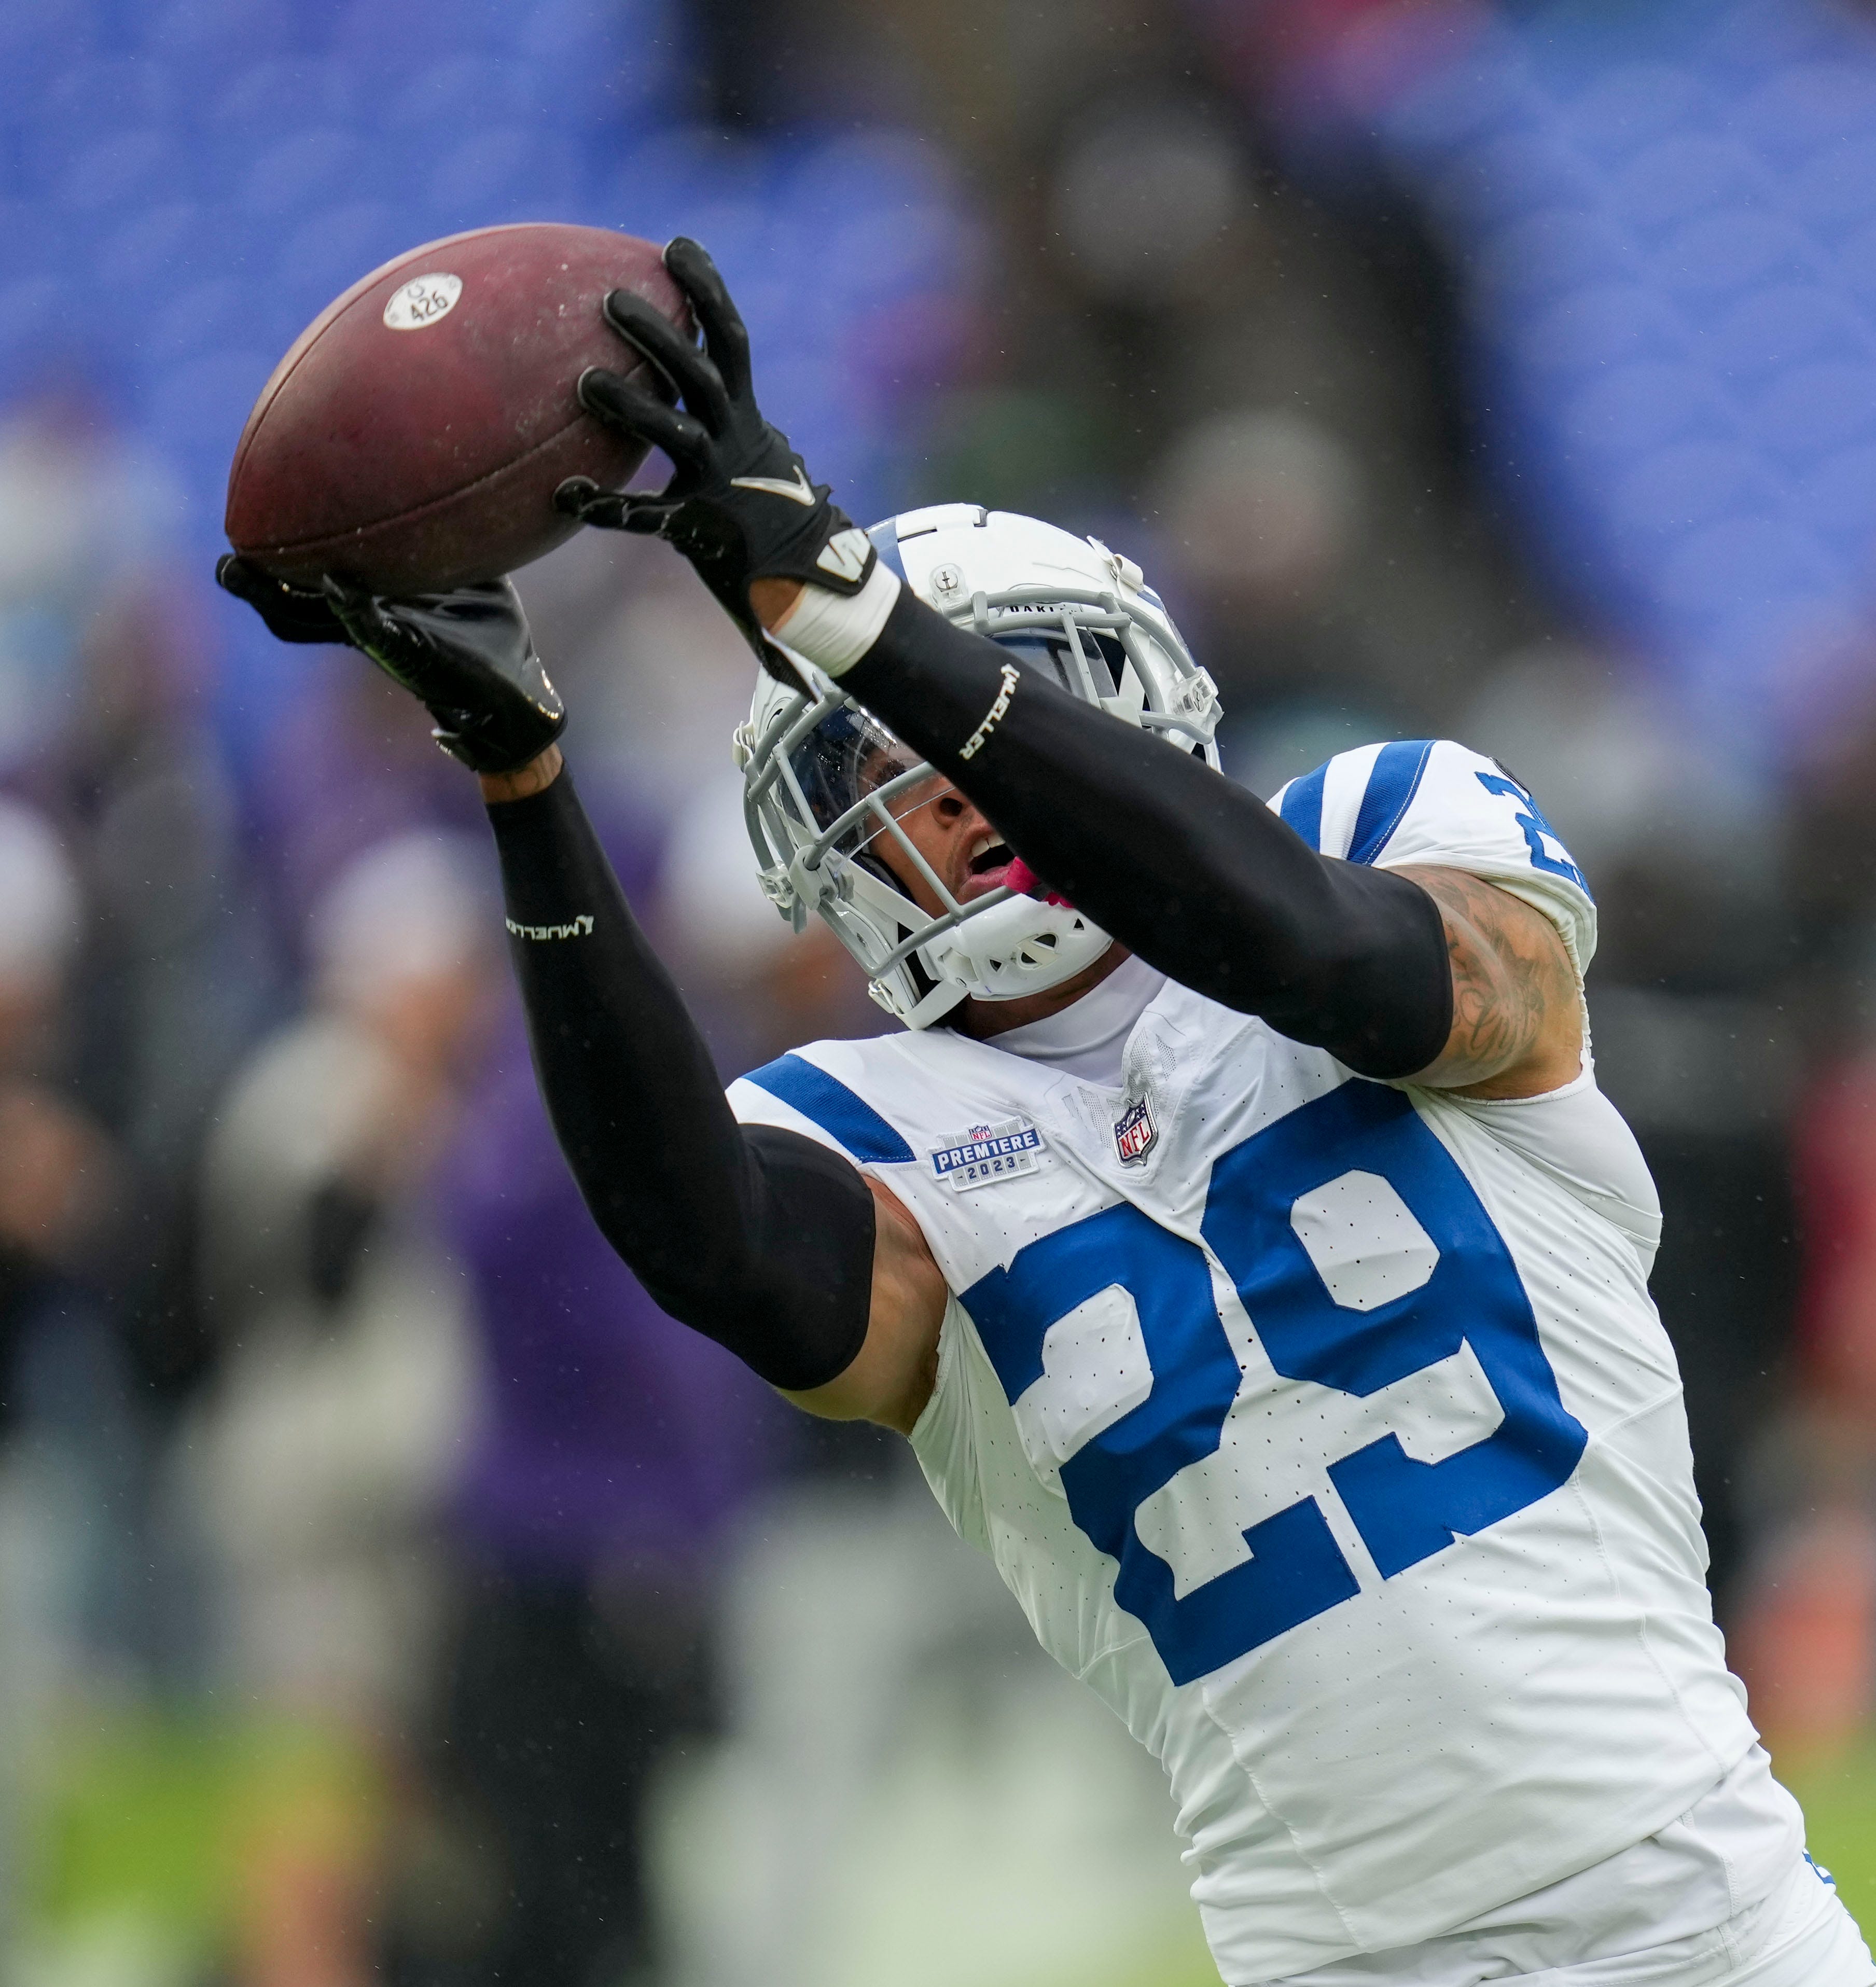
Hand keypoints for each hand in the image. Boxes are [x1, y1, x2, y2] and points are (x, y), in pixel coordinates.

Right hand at [216, 556, 565, 774]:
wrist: (513, 686)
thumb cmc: (486, 625)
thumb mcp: (467, 567)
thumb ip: (445, 530)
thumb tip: (448, 467)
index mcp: (365, 602)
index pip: (303, 583)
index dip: (270, 562)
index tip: (239, 527)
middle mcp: (362, 623)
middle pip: (289, 608)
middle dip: (254, 586)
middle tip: (225, 562)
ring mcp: (379, 641)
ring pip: (311, 624)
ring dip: (278, 600)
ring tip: (246, 574)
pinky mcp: (409, 656)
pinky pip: (372, 632)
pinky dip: (355, 612)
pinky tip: (340, 589)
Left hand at [552, 236, 876, 680]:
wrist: (801, 574)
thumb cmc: (759, 503)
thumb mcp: (746, 446)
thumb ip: (710, 408)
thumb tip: (672, 360)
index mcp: (744, 414)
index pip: (730, 338)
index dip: (707, 290)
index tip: (676, 245)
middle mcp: (734, 439)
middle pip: (700, 372)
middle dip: (659, 333)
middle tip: (611, 298)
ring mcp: (717, 482)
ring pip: (675, 433)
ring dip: (631, 405)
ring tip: (584, 381)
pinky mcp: (699, 528)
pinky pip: (645, 516)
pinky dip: (605, 506)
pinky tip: (565, 494)